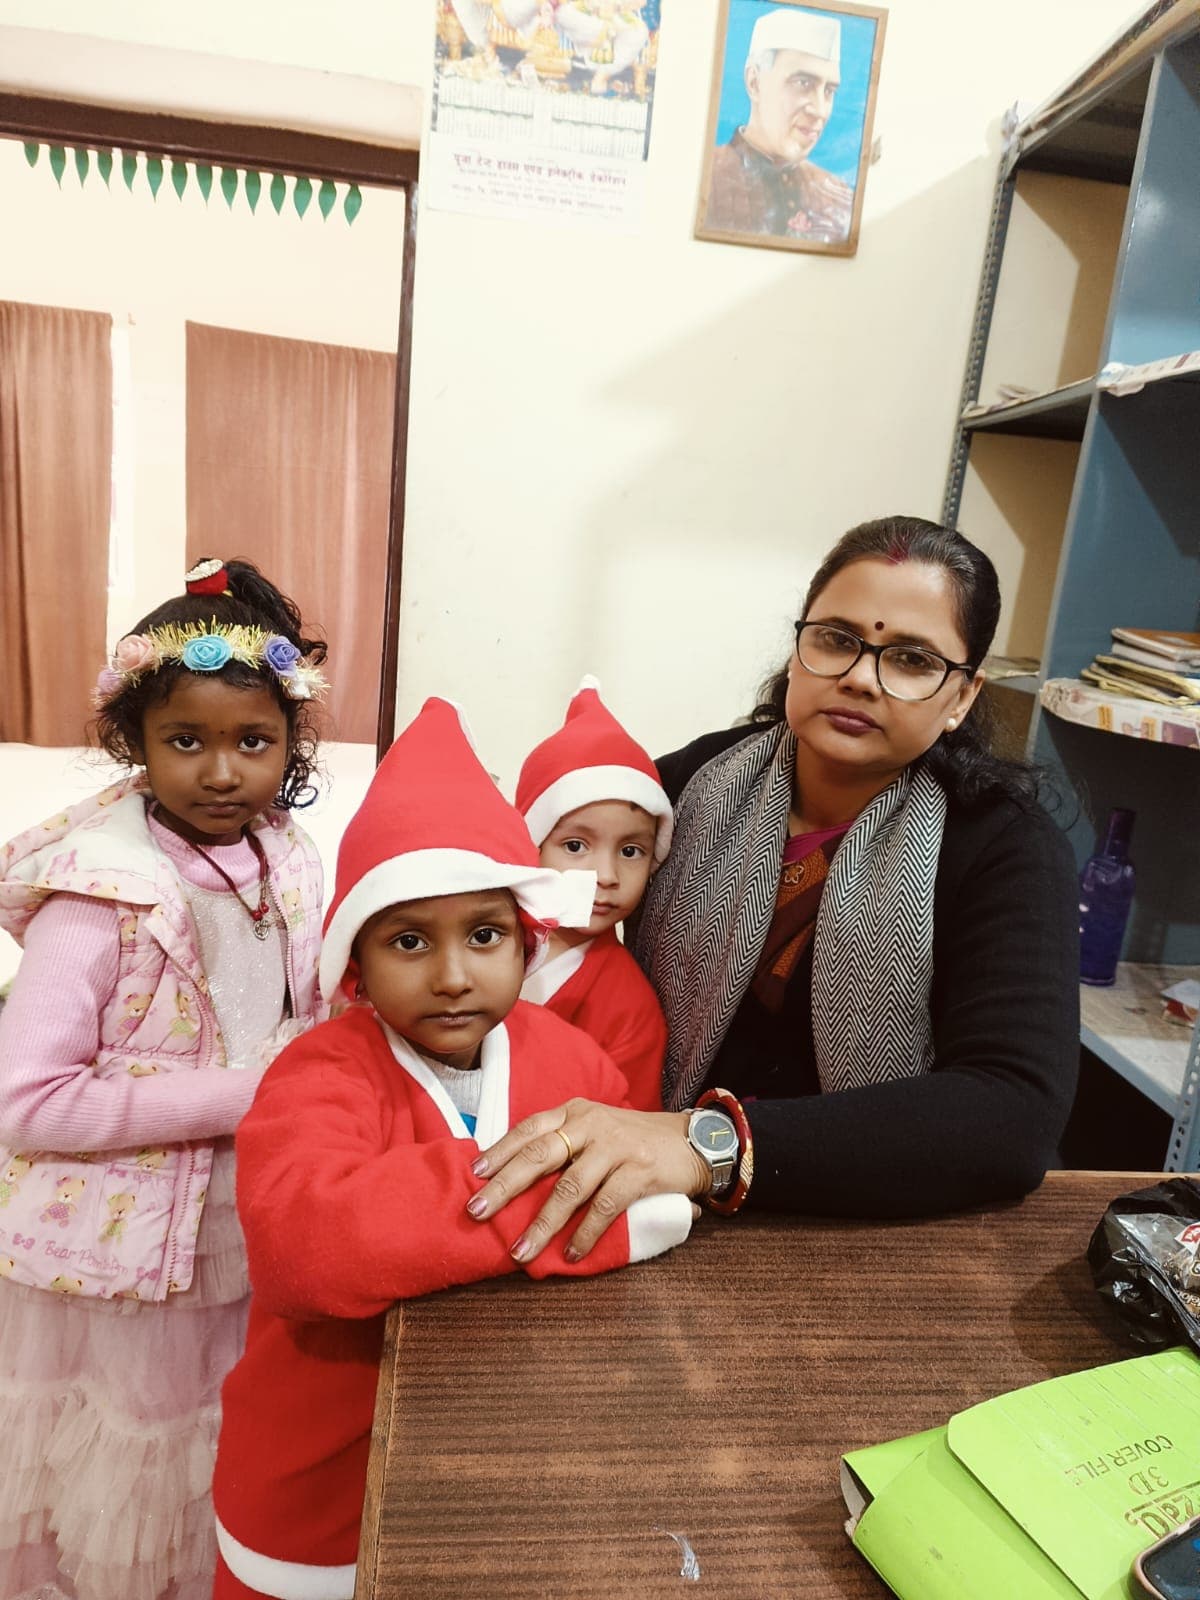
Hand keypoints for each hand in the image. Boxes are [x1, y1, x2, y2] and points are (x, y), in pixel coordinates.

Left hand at [467, 1099, 709, 1263]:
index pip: (529, 1128)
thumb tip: (515, 1179)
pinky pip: (605, 1206)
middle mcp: (592, 1123)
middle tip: (477, 1213)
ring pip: (569, 1187)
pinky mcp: (640, 1170)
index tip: (473, 1174)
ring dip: (543, 1223)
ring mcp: (617, 1146)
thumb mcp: (597, 1130)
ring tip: (521, 1251)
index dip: (500, 1151)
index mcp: (576, 1112)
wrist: (693, 1141)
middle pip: (540, 1155)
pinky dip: (585, 1233)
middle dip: (505, 1186)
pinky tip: (571, 1253)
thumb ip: (565, 1145)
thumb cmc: (635, 1142)